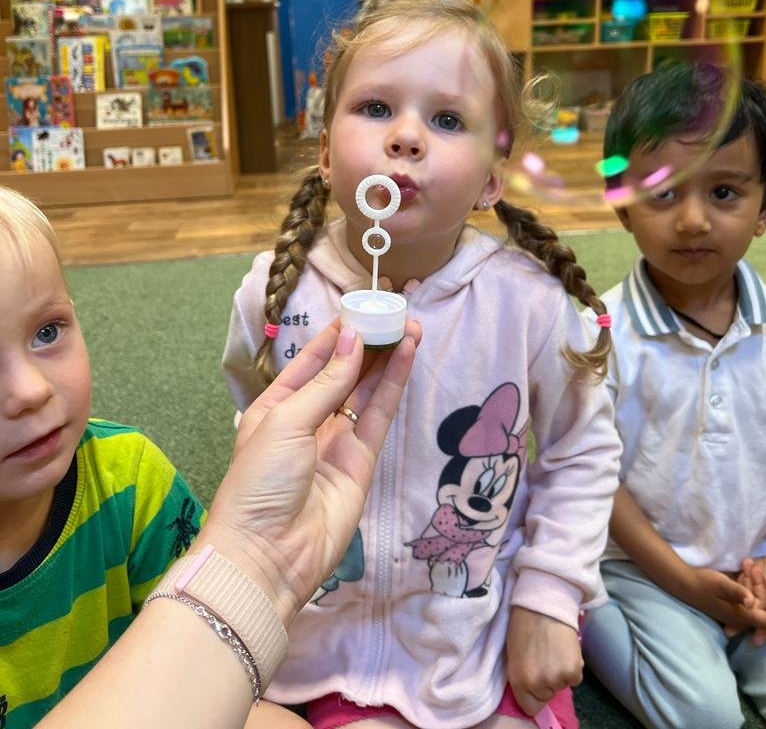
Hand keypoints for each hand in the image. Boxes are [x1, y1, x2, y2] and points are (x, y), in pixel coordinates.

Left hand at [200, 319, 419, 625]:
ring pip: (366, 391)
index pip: (312, 361)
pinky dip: (393, 385)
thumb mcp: (286, 421)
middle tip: (393, 312)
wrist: (267, 555)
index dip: (337, 335)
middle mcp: (307, 421)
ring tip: (408, 325)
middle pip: (343, 374)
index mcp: (276, 407)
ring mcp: (336, 442)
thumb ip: (327, 381)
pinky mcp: (361, 462)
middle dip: (368, 343)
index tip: (362, 307)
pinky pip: (379, 416)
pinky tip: (405, 356)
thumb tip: (354, 340)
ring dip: (386, 359)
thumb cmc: (259, 482)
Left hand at [506, 606, 582, 715]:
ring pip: (562, 685)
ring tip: (553, 648)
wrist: (543, 601)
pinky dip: (572, 666)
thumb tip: (532, 688)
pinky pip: (575, 677)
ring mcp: (556, 678)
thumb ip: (522, 676)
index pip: (531, 707)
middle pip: (548, 695)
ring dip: (560, 672)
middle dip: (548, 680)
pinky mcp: (573, 670)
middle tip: (544, 656)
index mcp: (518, 681)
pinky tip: (564, 647)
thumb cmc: (524, 623)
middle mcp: (537, 684)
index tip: (536, 681)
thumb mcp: (514, 654)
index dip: (534, 695)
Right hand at [681, 565, 765, 636]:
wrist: (686, 584)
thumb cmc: (704, 583)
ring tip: (747, 563)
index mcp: (743, 616)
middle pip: (763, 606)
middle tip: (751, 565)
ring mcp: (738, 613)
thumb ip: (738, 593)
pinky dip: (747, 584)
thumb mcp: (721, 585)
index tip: (760, 578)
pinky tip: (743, 569)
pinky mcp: (734, 607)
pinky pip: (748, 598)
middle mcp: (743, 619)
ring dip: (753, 582)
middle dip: (759, 585)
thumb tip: (751, 602)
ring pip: (755, 600)